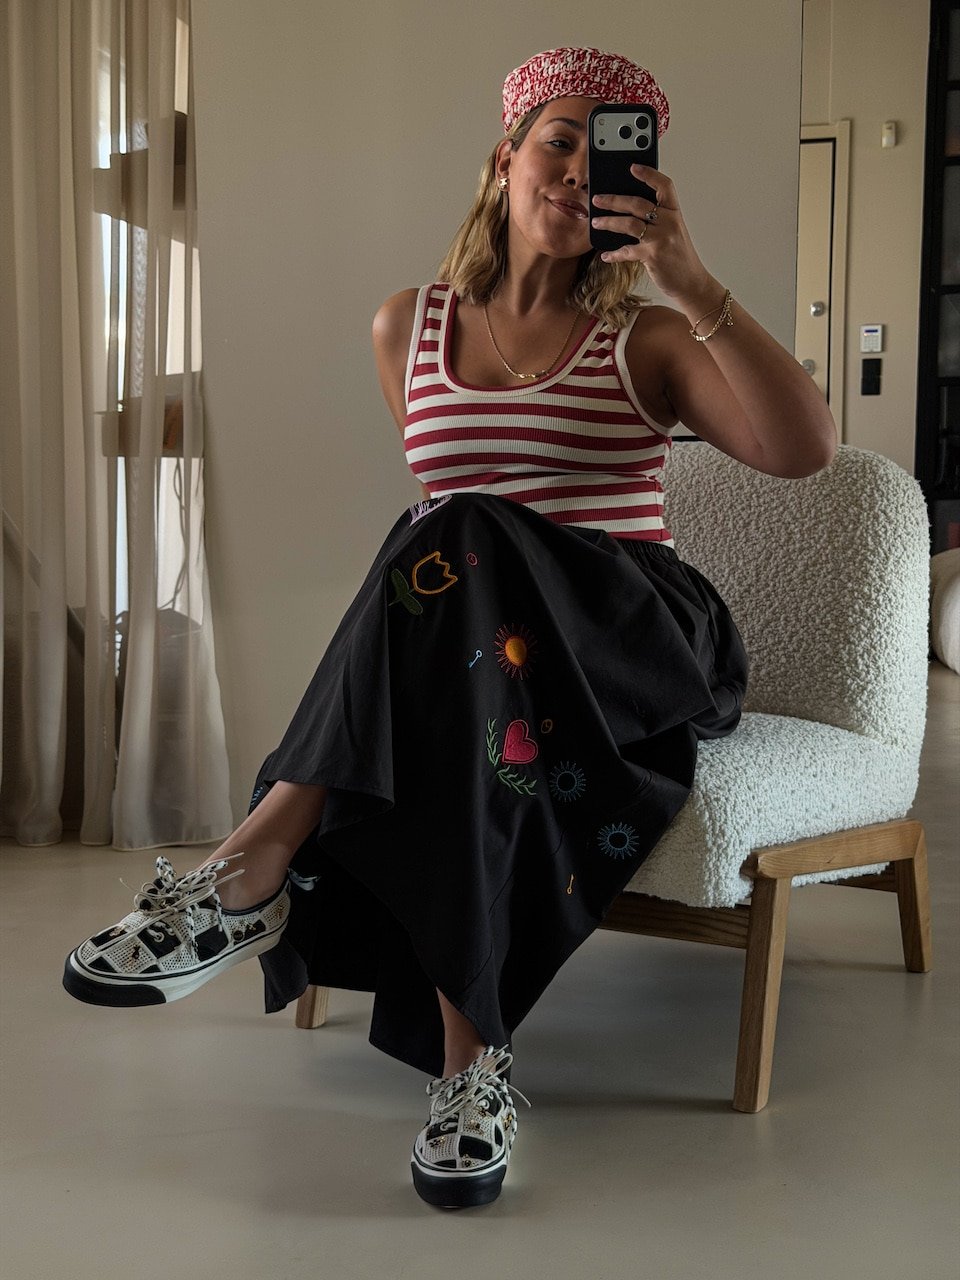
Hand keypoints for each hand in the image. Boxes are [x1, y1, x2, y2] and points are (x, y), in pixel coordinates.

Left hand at [591, 165, 721, 314]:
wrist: (691, 282)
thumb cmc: (678, 256)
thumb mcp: (672, 232)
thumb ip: (656, 219)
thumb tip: (626, 208)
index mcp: (674, 211)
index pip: (664, 185)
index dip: (649, 174)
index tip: (632, 167)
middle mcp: (669, 221)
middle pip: (638, 203)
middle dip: (614, 200)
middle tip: (597, 198)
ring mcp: (662, 237)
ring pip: (629, 223)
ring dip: (609, 222)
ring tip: (596, 222)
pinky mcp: (653, 255)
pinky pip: (627, 250)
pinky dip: (614, 253)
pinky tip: (605, 255)